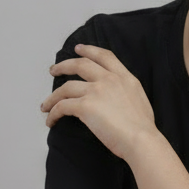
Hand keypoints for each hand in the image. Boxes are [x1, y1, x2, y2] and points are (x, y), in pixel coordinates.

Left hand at [41, 44, 156, 160]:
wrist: (141, 139)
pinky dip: (53, 113)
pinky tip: (50, 120)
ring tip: (45, 105)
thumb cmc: (143, 128)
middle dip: (64, 65)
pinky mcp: (85, 106)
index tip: (78, 48)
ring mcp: (96, 91)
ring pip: (65, 87)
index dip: (89, 50)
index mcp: (125, 77)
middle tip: (54, 69)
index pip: (104, 56)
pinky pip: (62, 106)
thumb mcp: (139, 98)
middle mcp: (109, 79)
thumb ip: (125, 91)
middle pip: (80, 64)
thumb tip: (115, 97)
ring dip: (52, 96)